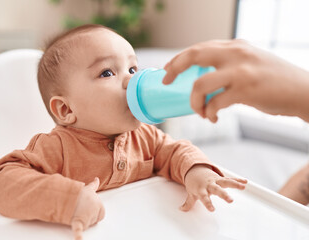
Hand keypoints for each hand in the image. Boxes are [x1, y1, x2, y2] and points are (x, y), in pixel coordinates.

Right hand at [71, 177, 104, 239]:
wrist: (66, 193)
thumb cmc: (78, 192)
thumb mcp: (89, 188)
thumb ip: (94, 185)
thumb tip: (97, 179)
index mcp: (100, 205)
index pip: (100, 214)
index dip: (93, 212)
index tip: (87, 207)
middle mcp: (95, 211)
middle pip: (92, 220)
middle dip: (86, 216)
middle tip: (80, 209)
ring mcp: (87, 217)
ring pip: (85, 225)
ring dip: (80, 220)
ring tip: (75, 211)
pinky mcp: (77, 222)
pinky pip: (78, 231)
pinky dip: (78, 236)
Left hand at [163, 39, 308, 122]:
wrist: (304, 91)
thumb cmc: (275, 81)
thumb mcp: (250, 62)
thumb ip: (229, 64)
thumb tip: (204, 76)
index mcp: (235, 46)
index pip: (199, 47)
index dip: (179, 58)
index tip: (168, 70)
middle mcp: (236, 53)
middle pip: (194, 55)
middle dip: (174, 68)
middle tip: (166, 82)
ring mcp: (241, 71)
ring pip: (200, 84)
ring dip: (194, 101)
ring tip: (199, 112)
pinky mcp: (246, 89)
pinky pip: (215, 103)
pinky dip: (209, 112)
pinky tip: (213, 118)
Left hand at [181, 165, 246, 211]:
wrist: (195, 170)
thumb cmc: (194, 184)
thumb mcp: (190, 193)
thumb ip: (188, 202)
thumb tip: (182, 209)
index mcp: (201, 189)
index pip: (204, 198)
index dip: (208, 203)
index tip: (213, 209)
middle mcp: (209, 185)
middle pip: (217, 190)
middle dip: (224, 195)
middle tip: (231, 200)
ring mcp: (216, 180)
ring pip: (225, 182)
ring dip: (234, 184)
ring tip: (243, 187)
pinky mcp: (221, 178)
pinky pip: (230, 179)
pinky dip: (237, 180)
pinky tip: (245, 182)